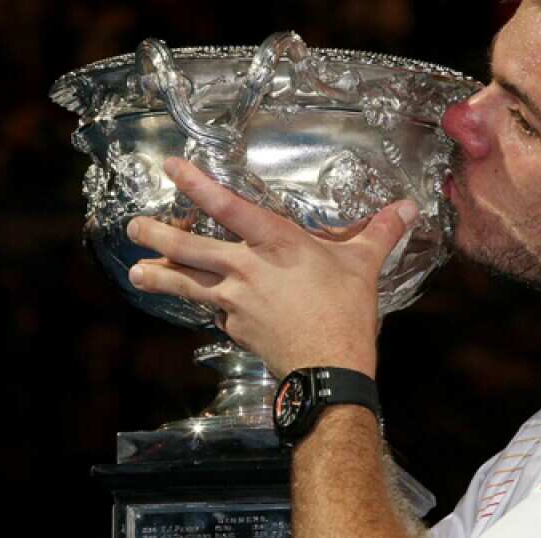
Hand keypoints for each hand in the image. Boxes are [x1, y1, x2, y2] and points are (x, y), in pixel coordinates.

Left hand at [126, 157, 418, 378]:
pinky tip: (193, 304)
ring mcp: (235, 301)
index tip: (171, 166)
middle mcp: (247, 268)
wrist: (328, 368)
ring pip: (187, 283)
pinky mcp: (235, 328)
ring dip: (159, 275)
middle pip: (190, 247)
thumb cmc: (346, 312)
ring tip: (136, 270)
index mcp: (276, 244)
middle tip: (132, 225)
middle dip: (156, 234)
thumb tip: (408, 208)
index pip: (228, 207)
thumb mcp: (363, 266)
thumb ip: (379, 232)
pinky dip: (202, 306)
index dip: (197, 185)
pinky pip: (212, 311)